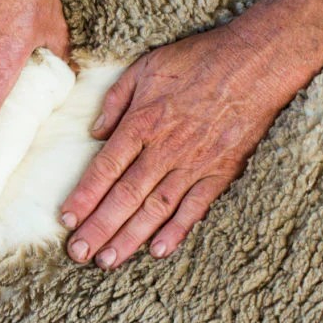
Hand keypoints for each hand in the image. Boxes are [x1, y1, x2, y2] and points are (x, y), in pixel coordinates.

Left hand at [60, 24, 294, 267]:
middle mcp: (165, 148)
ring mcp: (195, 163)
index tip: (66, 219)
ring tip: (107, 261)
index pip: (105, 168)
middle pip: (125, 196)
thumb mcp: (145, 67)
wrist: (256, 62)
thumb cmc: (198, 60)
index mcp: (143, 122)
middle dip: (99, 228)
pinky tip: (157, 251)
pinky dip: (176, 231)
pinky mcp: (221, 172)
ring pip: (156, 209)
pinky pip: (195, 207)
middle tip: (77, 254)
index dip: (85, 196)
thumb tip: (95, 133)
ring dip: (129, 238)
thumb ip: (116, 100)